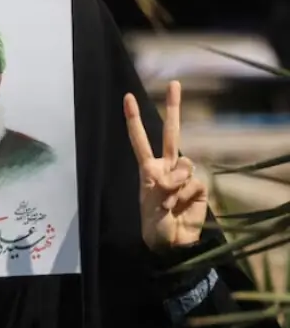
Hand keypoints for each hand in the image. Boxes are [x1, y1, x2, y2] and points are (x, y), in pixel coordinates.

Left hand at [124, 81, 207, 250]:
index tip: (128, 98)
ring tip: (171, 203)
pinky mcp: (199, 185)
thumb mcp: (150, 206)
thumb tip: (176, 174)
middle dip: (174, 108)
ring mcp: (183, 175)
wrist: (174, 244)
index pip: (139, 141)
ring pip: (185, 164)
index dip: (134, 120)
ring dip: (178, 184)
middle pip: (171, 134)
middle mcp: (166, 167)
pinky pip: (195, 182)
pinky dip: (188, 194)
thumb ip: (161, 186)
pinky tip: (183, 206)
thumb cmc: (155, 226)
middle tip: (175, 83)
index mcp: (148, 169)